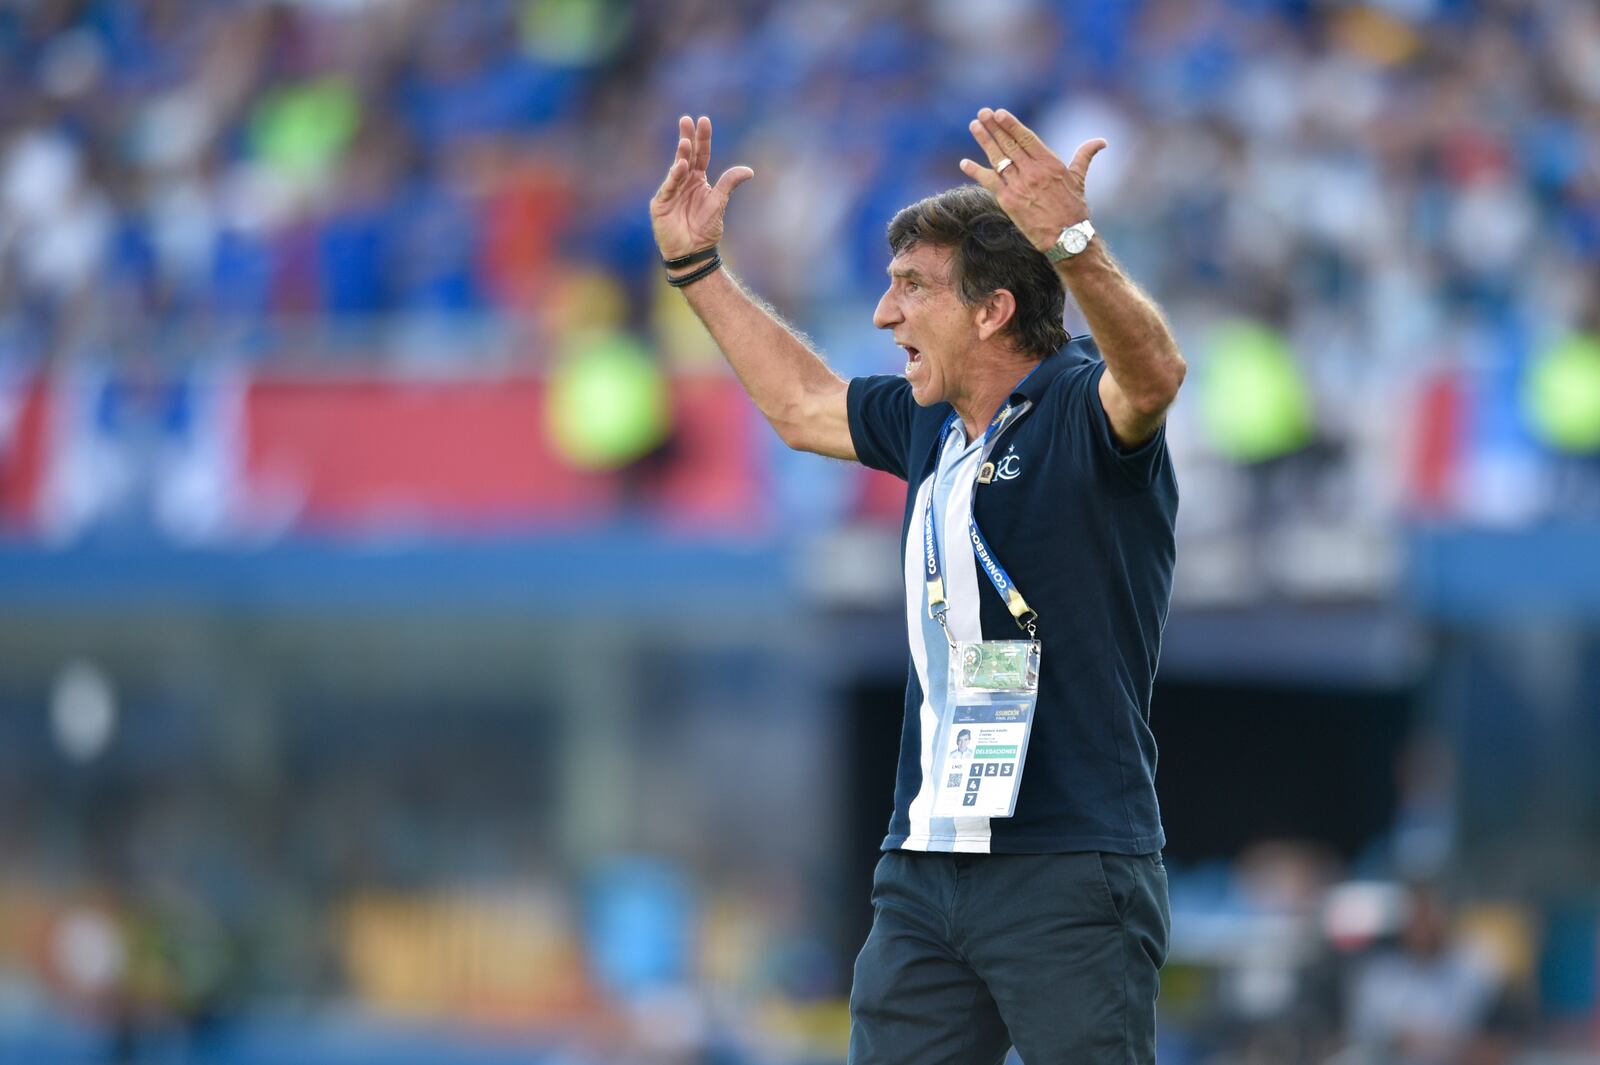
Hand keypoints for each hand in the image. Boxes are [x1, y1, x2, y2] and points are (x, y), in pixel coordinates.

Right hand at [650, 115, 753, 261]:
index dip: (702, 138)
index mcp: (698, 180)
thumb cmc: (705, 229)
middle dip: (686, 137)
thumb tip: (749, 170)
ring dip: (681, 155)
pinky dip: (674, 177)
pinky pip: (669, 187)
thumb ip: (729, 183)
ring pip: (676, 169)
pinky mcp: (661, 203)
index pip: (701, 154)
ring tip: (686, 142)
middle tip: (686, 120)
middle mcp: (683, 182)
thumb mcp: (719, 202)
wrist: (693, 252)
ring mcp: (671, 191)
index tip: (704, 120)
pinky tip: (680, 166)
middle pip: (685, 155)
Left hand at [958, 108, 1104, 253]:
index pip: (1026, 138)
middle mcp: (1033, 171)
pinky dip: (976, 171)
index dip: (1011, 125)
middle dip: (994, 127)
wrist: (1066, 238)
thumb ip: (1085, 156)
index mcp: (1050, 163)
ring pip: (998, 158)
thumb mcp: (1080, 179)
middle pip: (1009, 144)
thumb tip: (1102, 142)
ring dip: (984, 141)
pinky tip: (964, 162)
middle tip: (982, 113)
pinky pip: (988, 182)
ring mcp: (1019, 186)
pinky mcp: (1008, 201)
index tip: (999, 113)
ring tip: (974, 126)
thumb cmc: (1074, 209)